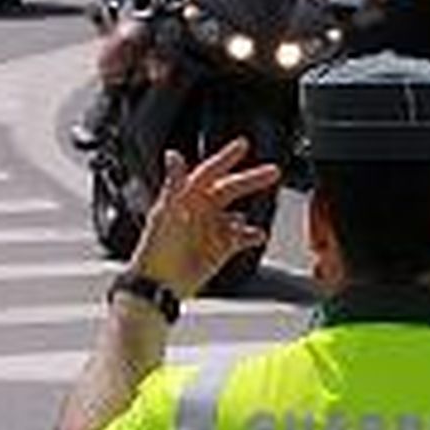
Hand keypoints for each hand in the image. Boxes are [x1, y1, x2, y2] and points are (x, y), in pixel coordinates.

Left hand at [128, 138, 281, 298]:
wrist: (159, 285)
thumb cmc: (156, 247)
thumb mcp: (165, 211)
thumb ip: (174, 183)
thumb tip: (172, 155)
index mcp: (188, 196)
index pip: (210, 171)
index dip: (226, 157)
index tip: (243, 144)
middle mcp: (202, 209)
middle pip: (232, 188)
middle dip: (252, 179)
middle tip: (273, 171)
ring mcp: (213, 229)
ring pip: (238, 213)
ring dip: (251, 210)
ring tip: (263, 206)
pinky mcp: (221, 249)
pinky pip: (242, 238)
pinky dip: (252, 235)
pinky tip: (258, 235)